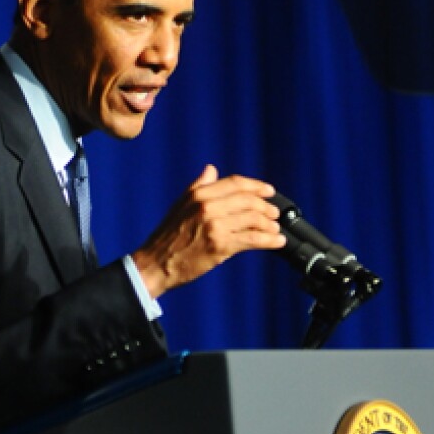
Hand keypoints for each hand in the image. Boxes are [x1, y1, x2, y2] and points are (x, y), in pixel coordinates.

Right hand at [131, 164, 285, 298]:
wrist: (156, 263)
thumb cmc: (168, 236)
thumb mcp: (180, 205)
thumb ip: (198, 186)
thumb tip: (211, 170)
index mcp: (199, 194)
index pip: (236, 183)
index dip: (256, 186)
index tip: (269, 191)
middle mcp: (208, 206)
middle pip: (248, 200)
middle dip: (266, 206)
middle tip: (275, 213)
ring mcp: (215, 226)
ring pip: (254, 219)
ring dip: (270, 224)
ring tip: (275, 229)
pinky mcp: (221, 246)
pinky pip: (253, 240)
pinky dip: (269, 240)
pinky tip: (277, 242)